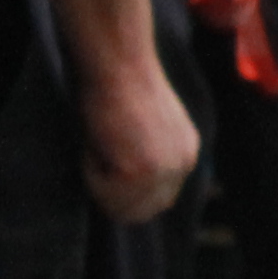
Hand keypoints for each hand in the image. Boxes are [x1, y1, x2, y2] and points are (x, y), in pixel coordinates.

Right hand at [77, 63, 198, 227]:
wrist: (120, 66)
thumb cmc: (124, 88)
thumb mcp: (150, 129)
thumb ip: (150, 158)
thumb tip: (130, 190)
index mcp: (187, 154)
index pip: (160, 201)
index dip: (128, 197)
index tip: (107, 176)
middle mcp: (183, 165)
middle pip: (145, 212)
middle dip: (115, 199)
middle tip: (97, 165)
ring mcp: (163, 170)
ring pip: (120, 205)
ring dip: (100, 184)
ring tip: (99, 146)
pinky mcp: (139, 170)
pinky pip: (102, 190)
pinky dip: (90, 172)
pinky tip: (96, 141)